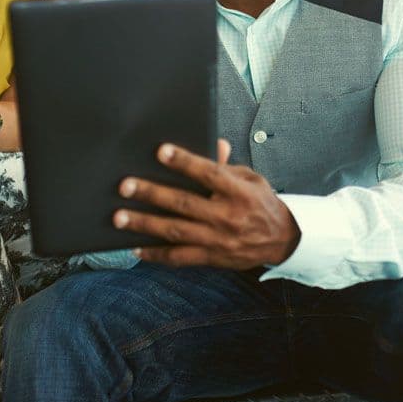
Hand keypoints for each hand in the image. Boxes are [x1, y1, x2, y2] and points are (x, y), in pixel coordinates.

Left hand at [113, 141, 300, 268]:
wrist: (282, 240)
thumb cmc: (261, 204)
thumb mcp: (251, 178)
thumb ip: (227, 166)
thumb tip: (214, 144)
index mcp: (238, 192)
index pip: (208, 173)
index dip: (184, 162)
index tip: (161, 151)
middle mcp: (226, 216)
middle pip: (184, 203)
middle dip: (152, 193)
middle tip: (126, 186)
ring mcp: (217, 239)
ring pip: (175, 231)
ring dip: (145, 224)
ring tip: (120, 218)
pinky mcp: (211, 257)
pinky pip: (179, 257)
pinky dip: (156, 254)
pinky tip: (136, 248)